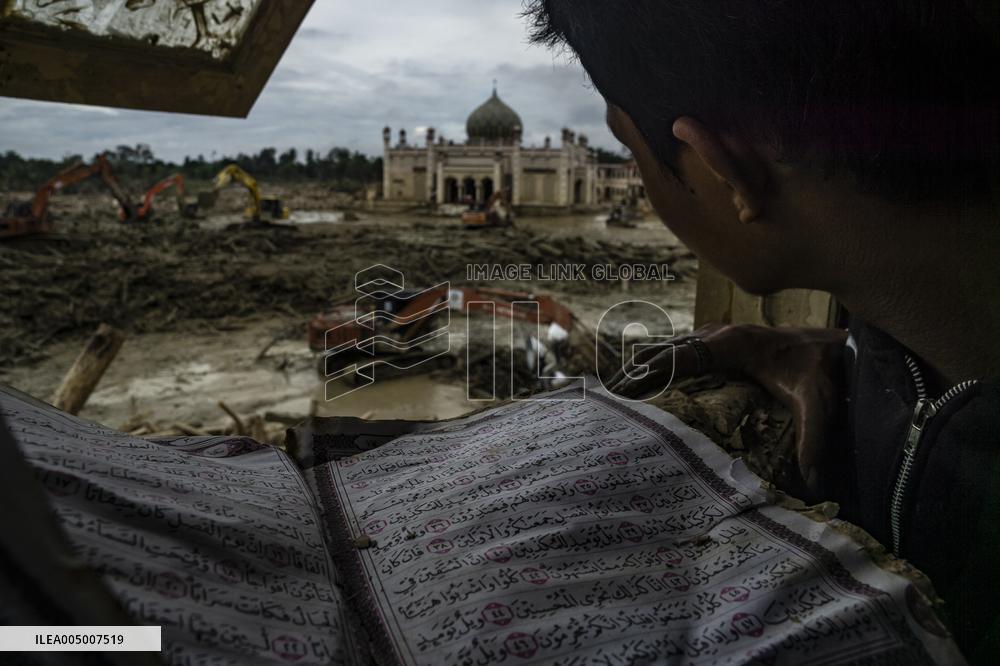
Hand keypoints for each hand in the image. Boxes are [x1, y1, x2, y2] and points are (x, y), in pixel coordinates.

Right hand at [609, 324, 847, 494]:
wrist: (835, 345)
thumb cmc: (823, 371)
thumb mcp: (819, 405)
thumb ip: (814, 440)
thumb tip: (812, 483)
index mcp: (732, 344)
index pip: (679, 356)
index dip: (649, 371)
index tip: (622, 388)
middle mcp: (718, 334)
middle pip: (664, 350)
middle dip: (634, 372)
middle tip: (605, 395)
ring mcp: (717, 334)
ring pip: (668, 347)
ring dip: (642, 367)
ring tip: (613, 391)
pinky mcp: (719, 341)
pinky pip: (679, 350)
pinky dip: (657, 363)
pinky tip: (643, 380)